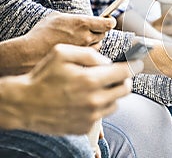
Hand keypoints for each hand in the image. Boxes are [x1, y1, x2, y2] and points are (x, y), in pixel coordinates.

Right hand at [0, 44, 142, 134]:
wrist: (24, 104)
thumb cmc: (43, 76)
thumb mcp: (62, 53)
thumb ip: (89, 54)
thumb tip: (107, 61)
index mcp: (90, 80)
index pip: (124, 73)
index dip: (134, 66)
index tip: (137, 64)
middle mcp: (94, 100)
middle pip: (125, 90)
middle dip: (124, 80)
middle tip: (116, 76)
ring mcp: (90, 116)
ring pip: (116, 103)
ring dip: (112, 94)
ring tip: (97, 88)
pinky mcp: (85, 127)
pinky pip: (102, 116)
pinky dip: (100, 107)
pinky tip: (86, 101)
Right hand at [26, 11, 115, 51]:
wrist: (30, 52)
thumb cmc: (41, 33)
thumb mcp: (57, 17)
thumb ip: (74, 18)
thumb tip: (83, 20)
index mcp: (82, 23)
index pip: (107, 23)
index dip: (110, 21)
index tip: (110, 20)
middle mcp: (86, 36)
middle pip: (103, 34)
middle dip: (99, 32)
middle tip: (91, 31)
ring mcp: (84, 50)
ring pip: (98, 46)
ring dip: (93, 43)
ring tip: (80, 42)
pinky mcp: (81, 61)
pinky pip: (90, 56)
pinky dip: (88, 54)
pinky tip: (77, 53)